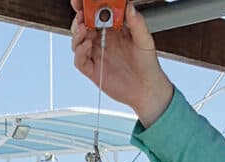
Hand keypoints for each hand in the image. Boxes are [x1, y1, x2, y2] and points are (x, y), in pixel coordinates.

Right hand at [70, 0, 173, 126]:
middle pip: (84, 26)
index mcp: (114, 30)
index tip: (85, 0)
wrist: (146, 89)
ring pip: (78, 41)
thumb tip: (129, 7)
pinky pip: (80, 61)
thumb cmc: (147, 64)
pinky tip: (86, 46)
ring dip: (77, 33)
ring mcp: (96, 55)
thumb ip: (137, 23)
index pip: (98, 14)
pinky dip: (79, 52)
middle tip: (81, 12)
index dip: (90, 6)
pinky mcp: (92, 70)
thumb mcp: (145, 40)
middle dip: (80, 17)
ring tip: (83, 27)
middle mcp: (103, 41)